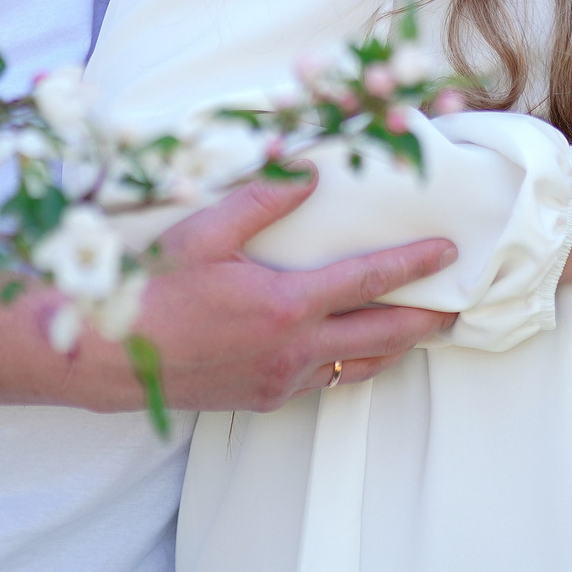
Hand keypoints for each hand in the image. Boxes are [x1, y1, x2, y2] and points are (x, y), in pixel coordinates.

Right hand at [113, 173, 459, 411]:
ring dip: (394, 349)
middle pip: (381, 336)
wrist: (113, 357)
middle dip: (425, 322)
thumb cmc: (155, 289)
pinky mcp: (263, 399)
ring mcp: (280, 380)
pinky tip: (353, 354)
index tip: (448, 252)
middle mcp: (293, 350)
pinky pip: (323, 383)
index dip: (413, 265)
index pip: (368, 280)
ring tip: (419, 333)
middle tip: (458, 309)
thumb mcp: (206, 231)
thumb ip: (263, 199)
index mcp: (286, 304)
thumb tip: (309, 172)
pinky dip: (350, 366)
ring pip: (357, 367)